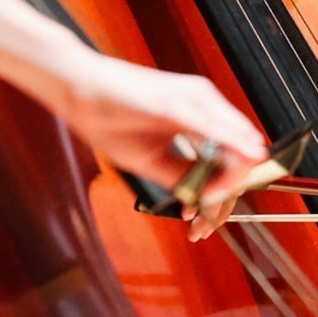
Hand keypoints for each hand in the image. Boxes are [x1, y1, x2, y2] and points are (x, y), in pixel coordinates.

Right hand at [44, 49, 269, 239]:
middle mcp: (204, 105)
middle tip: (202, 227)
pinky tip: (226, 176)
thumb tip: (209, 199)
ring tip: (202, 217)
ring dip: (226, 186)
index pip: (232, 158)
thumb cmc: (110, 118)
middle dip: (226, 197)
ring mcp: (194, 99)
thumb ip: (183, 174)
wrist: (79, 89)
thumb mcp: (152, 158)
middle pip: (239, 155)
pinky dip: (222, 157)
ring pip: (235, 145)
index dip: (224, 195)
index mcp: (200, 117)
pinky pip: (212, 131)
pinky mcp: (176, 103)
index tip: (201, 223)